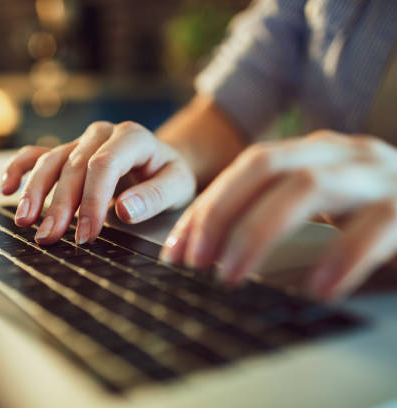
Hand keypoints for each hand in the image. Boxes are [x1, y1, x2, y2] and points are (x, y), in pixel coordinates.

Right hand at [1, 121, 194, 244]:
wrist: (161, 164)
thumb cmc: (169, 177)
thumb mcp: (179, 186)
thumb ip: (156, 197)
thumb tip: (125, 210)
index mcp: (132, 137)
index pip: (104, 165)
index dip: (92, 201)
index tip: (86, 235)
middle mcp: (102, 134)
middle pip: (73, 166)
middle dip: (59, 204)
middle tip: (48, 237)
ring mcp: (81, 141)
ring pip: (51, 161)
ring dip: (34, 192)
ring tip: (24, 222)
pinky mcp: (66, 152)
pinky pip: (37, 154)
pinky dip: (19, 168)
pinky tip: (7, 187)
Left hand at [159, 131, 396, 299]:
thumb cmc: (380, 218)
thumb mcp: (323, 211)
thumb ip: (277, 217)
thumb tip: (210, 250)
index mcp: (315, 153)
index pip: (246, 168)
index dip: (207, 207)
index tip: (177, 250)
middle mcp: (343, 154)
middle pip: (265, 167)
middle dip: (219, 215)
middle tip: (193, 263)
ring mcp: (380, 175)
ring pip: (309, 189)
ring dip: (259, 234)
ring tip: (231, 278)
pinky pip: (376, 226)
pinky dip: (341, 258)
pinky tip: (316, 290)